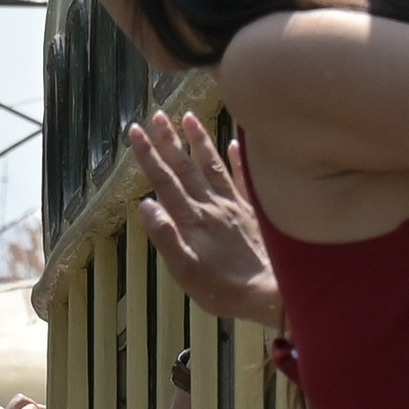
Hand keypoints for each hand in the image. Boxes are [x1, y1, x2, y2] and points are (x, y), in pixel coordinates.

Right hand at [130, 113, 283, 330]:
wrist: (272, 292)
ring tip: (189, 117)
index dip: (149, 155)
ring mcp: (235, 206)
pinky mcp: (255, 212)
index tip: (136, 131)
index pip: (165, 181)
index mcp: (192, 219)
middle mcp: (212, 205)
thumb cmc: (224, 289)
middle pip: (186, 167)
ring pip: (213, 165)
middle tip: (156, 115)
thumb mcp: (185, 271)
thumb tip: (145, 204)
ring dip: (199, 141)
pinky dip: (239, 160)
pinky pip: (245, 179)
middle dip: (169, 140)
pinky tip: (236, 143)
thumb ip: (165, 237)